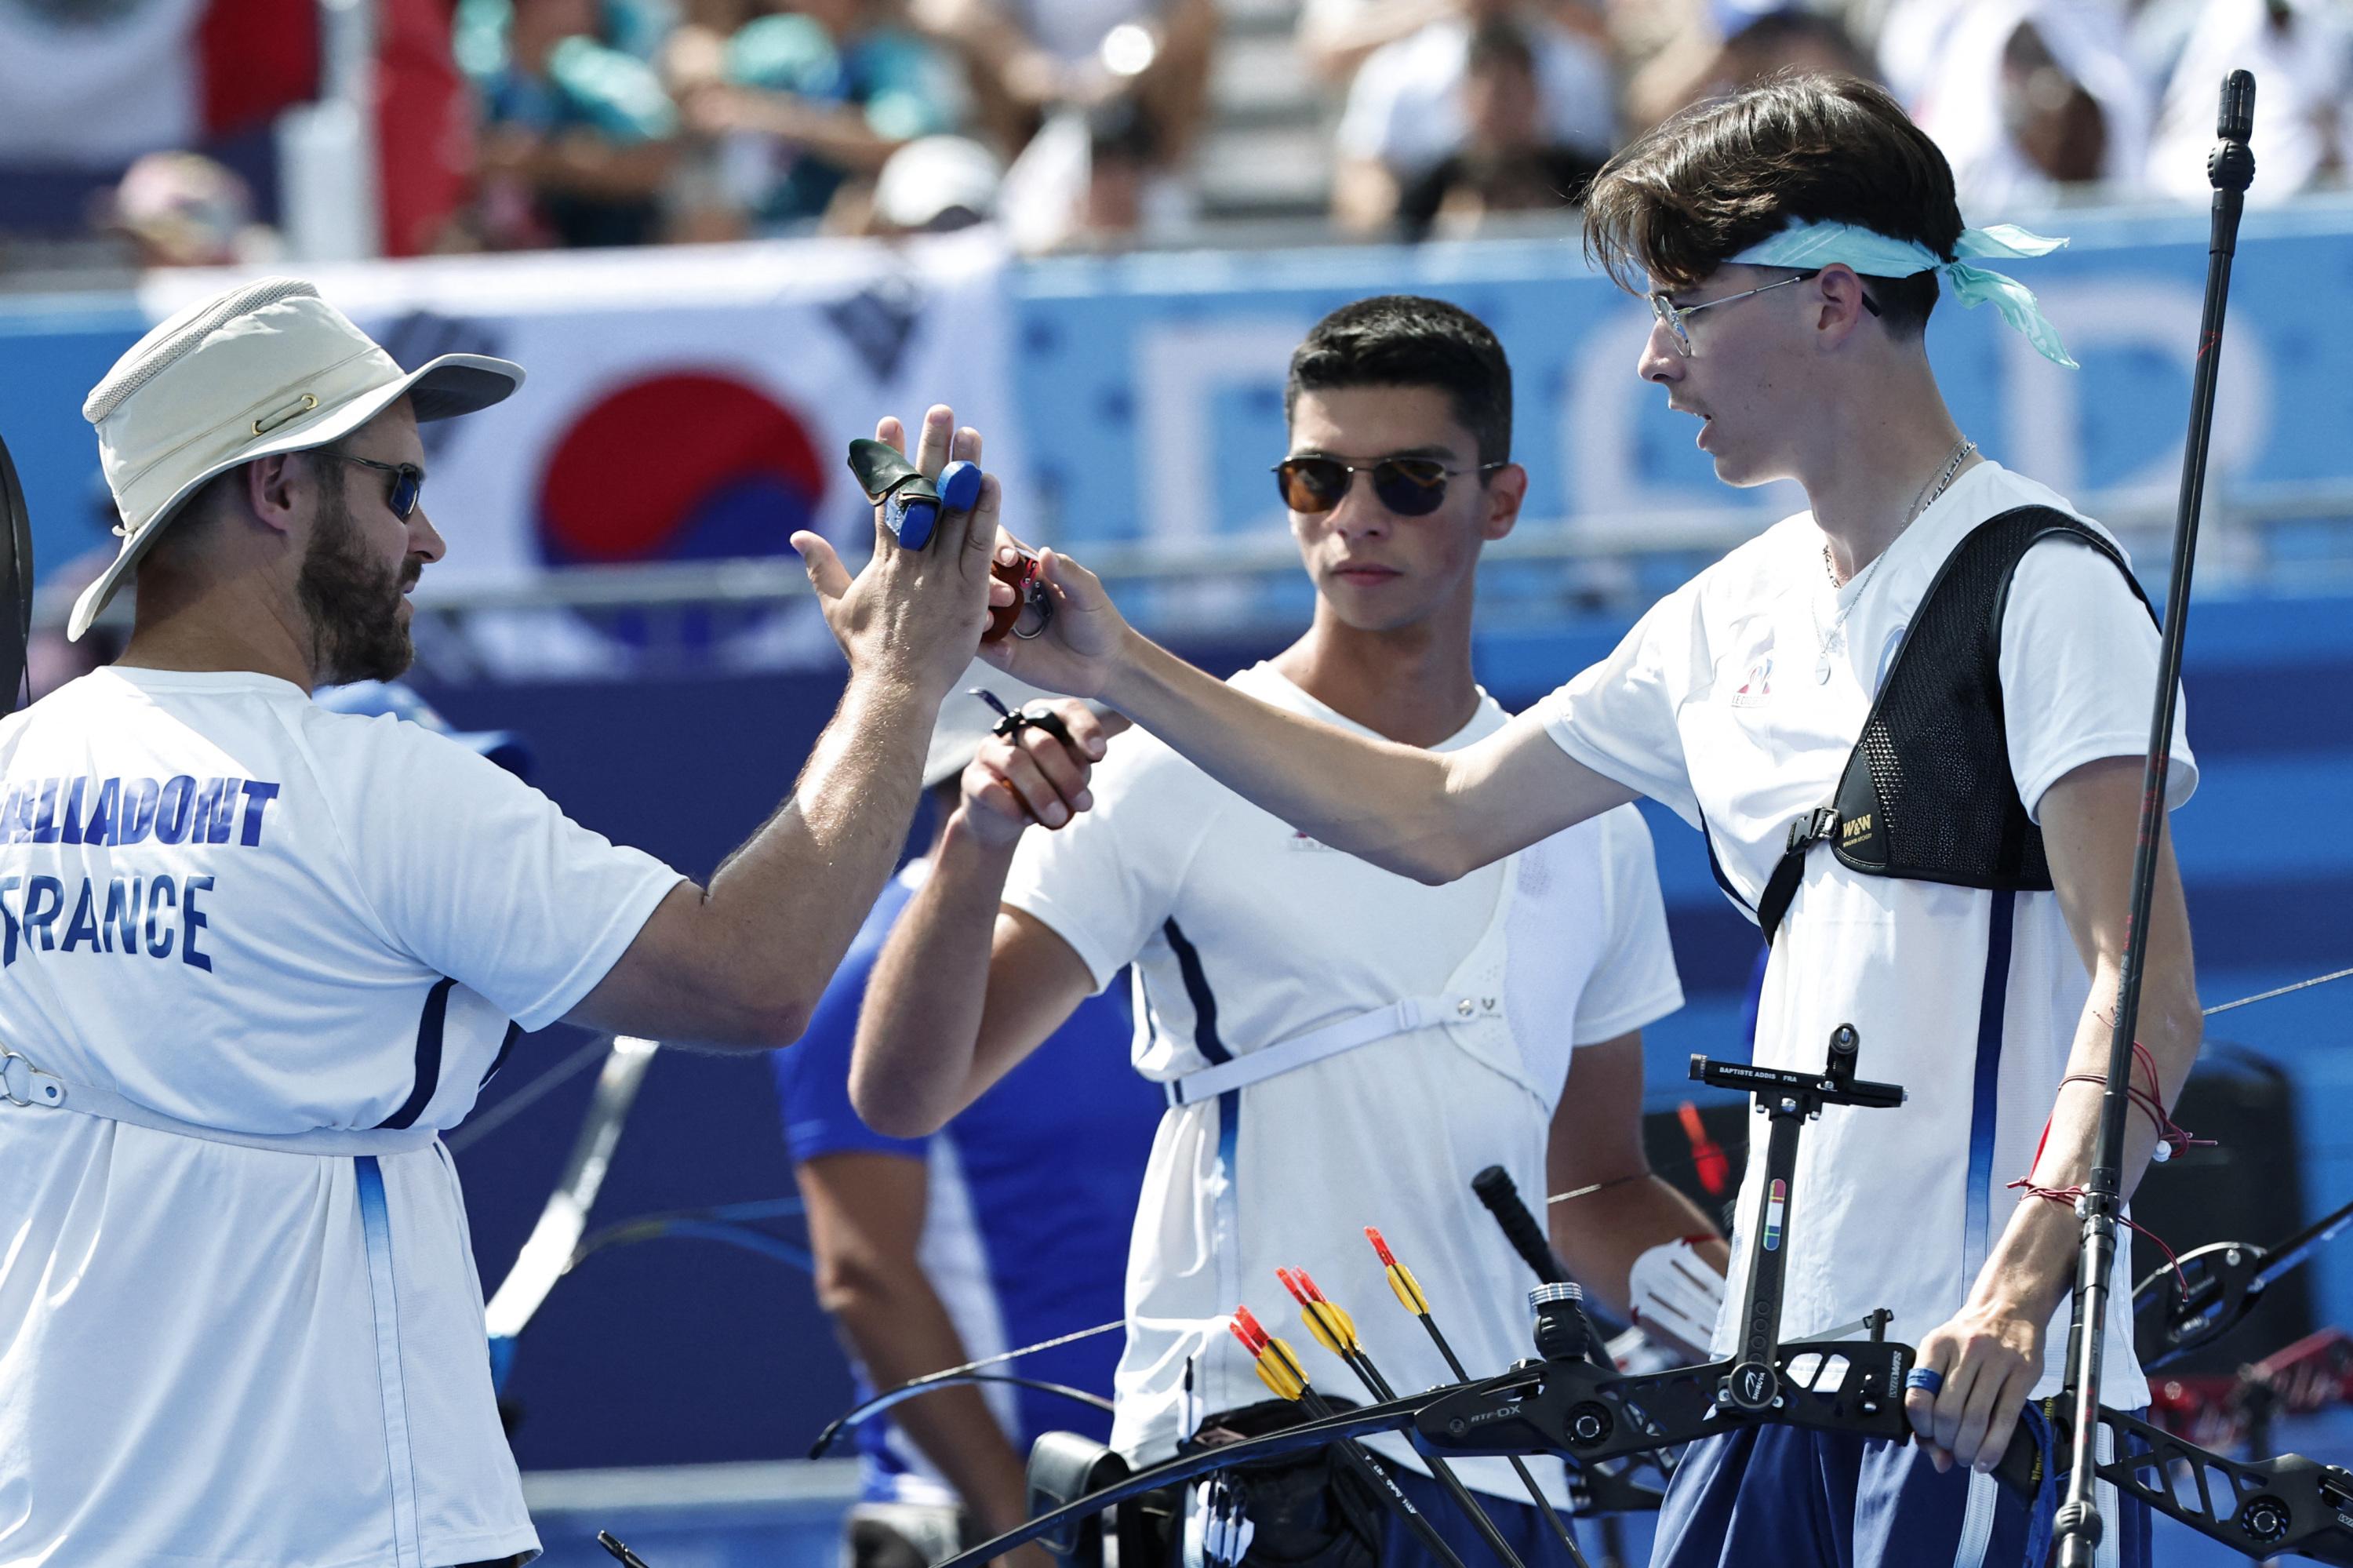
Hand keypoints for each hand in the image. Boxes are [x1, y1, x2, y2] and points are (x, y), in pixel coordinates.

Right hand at [793, 406, 1007, 698]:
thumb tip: (797, 535)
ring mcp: (940, 572)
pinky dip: (986, 511)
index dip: (889, 457)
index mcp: (883, 558)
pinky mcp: (967, 590)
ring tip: (971, 431)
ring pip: (954, 510)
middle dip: (930, 448)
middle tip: (940, 409)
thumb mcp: (836, 607)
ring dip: (964, 468)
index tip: (889, 420)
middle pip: (924, 492)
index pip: (887, 496)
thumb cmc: (866, 654)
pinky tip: (991, 479)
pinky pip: (978, 543)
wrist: (894, 688)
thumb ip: (819, 567)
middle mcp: (911, 558)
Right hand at [958, 699, 1129, 847]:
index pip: (1066, 710)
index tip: (1099, 755)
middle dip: (1067, 777)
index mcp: (1043, 719)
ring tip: (1059, 820)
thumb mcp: (1067, 775)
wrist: (1003, 819)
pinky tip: (1027, 820)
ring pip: (1017, 763)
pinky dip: (1012, 807)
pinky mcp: (971, 779)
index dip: (1084, 729)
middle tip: (1084, 805)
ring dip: (1043, 794)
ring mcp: (989, 752)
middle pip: (1042, 741)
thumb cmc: (1044, 788)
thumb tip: (1095, 754)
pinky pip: (990, 788)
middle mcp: (1014, 729)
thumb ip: (1080, 763)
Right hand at [974, 541, 1132, 702]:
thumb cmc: (1098, 621)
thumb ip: (1067, 573)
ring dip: (977, 612)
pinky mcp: (1000, 651)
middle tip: (1006, 596)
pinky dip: (984, 644)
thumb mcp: (1088, 593)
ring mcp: (1002, 622)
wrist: (1104, 666)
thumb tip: (1045, 552)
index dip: (996, 546)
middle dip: (985, 582)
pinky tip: (1004, 650)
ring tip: (992, 622)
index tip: (1008, 558)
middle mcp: (1008, 592)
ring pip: (973, 610)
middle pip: (978, 577)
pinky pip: (980, 645)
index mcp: (1027, 571)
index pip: (999, 547)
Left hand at [1904, 1298, 2042, 1473]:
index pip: (1917, 1395)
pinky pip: (2006, 1418)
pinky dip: (1994, 1447)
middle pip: (1948, 1413)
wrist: (2008, 1308)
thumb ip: (1933, 1398)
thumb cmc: (1970, 1338)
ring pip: (1976, 1419)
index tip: (1927, 1437)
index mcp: (1936, 1345)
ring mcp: (1997, 1360)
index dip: (1920, 1426)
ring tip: (1966, 1458)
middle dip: (1946, 1442)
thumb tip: (1936, 1456)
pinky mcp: (2024, 1373)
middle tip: (1950, 1451)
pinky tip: (1987, 1460)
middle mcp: (1965, 1350)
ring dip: (1968, 1448)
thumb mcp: (1943, 1354)